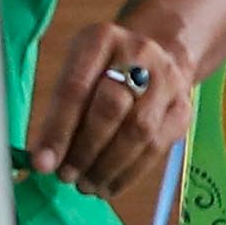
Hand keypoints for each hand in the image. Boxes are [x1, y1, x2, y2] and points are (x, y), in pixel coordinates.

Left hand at [27, 12, 199, 202]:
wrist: (159, 55)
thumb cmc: (105, 70)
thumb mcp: (77, 71)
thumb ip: (60, 110)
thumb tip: (44, 160)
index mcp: (101, 38)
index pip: (76, 88)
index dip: (57, 130)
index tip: (42, 164)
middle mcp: (139, 53)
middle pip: (111, 108)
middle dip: (85, 150)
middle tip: (66, 176)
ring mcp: (167, 81)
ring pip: (138, 132)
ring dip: (107, 167)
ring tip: (85, 185)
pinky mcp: (183, 109)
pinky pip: (157, 148)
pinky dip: (129, 174)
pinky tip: (108, 186)